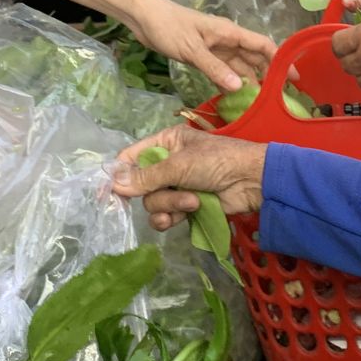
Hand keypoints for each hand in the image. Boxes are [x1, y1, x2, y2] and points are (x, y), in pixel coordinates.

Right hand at [113, 123, 268, 229]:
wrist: (252, 182)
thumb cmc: (217, 161)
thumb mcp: (179, 165)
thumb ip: (146, 177)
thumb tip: (113, 184)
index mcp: (165, 143)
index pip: (131, 158)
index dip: (119, 175)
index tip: (108, 192)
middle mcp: (167, 164)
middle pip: (141, 186)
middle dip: (157, 193)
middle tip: (172, 191)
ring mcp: (177, 186)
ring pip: (153, 203)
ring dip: (170, 205)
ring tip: (192, 202)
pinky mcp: (187, 206)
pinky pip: (166, 216)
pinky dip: (173, 217)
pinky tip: (185, 216)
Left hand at [126, 0, 273, 93]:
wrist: (143, 17)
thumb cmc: (168, 26)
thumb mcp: (192, 49)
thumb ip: (215, 68)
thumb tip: (239, 87)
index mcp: (230, 33)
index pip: (263, 45)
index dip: (280, 60)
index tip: (294, 78)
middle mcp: (227, 40)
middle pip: (254, 58)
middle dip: (269, 74)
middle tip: (279, 97)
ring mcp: (215, 49)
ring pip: (239, 66)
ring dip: (249, 81)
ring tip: (260, 102)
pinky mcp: (203, 56)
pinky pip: (222, 71)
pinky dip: (229, 83)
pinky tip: (235, 98)